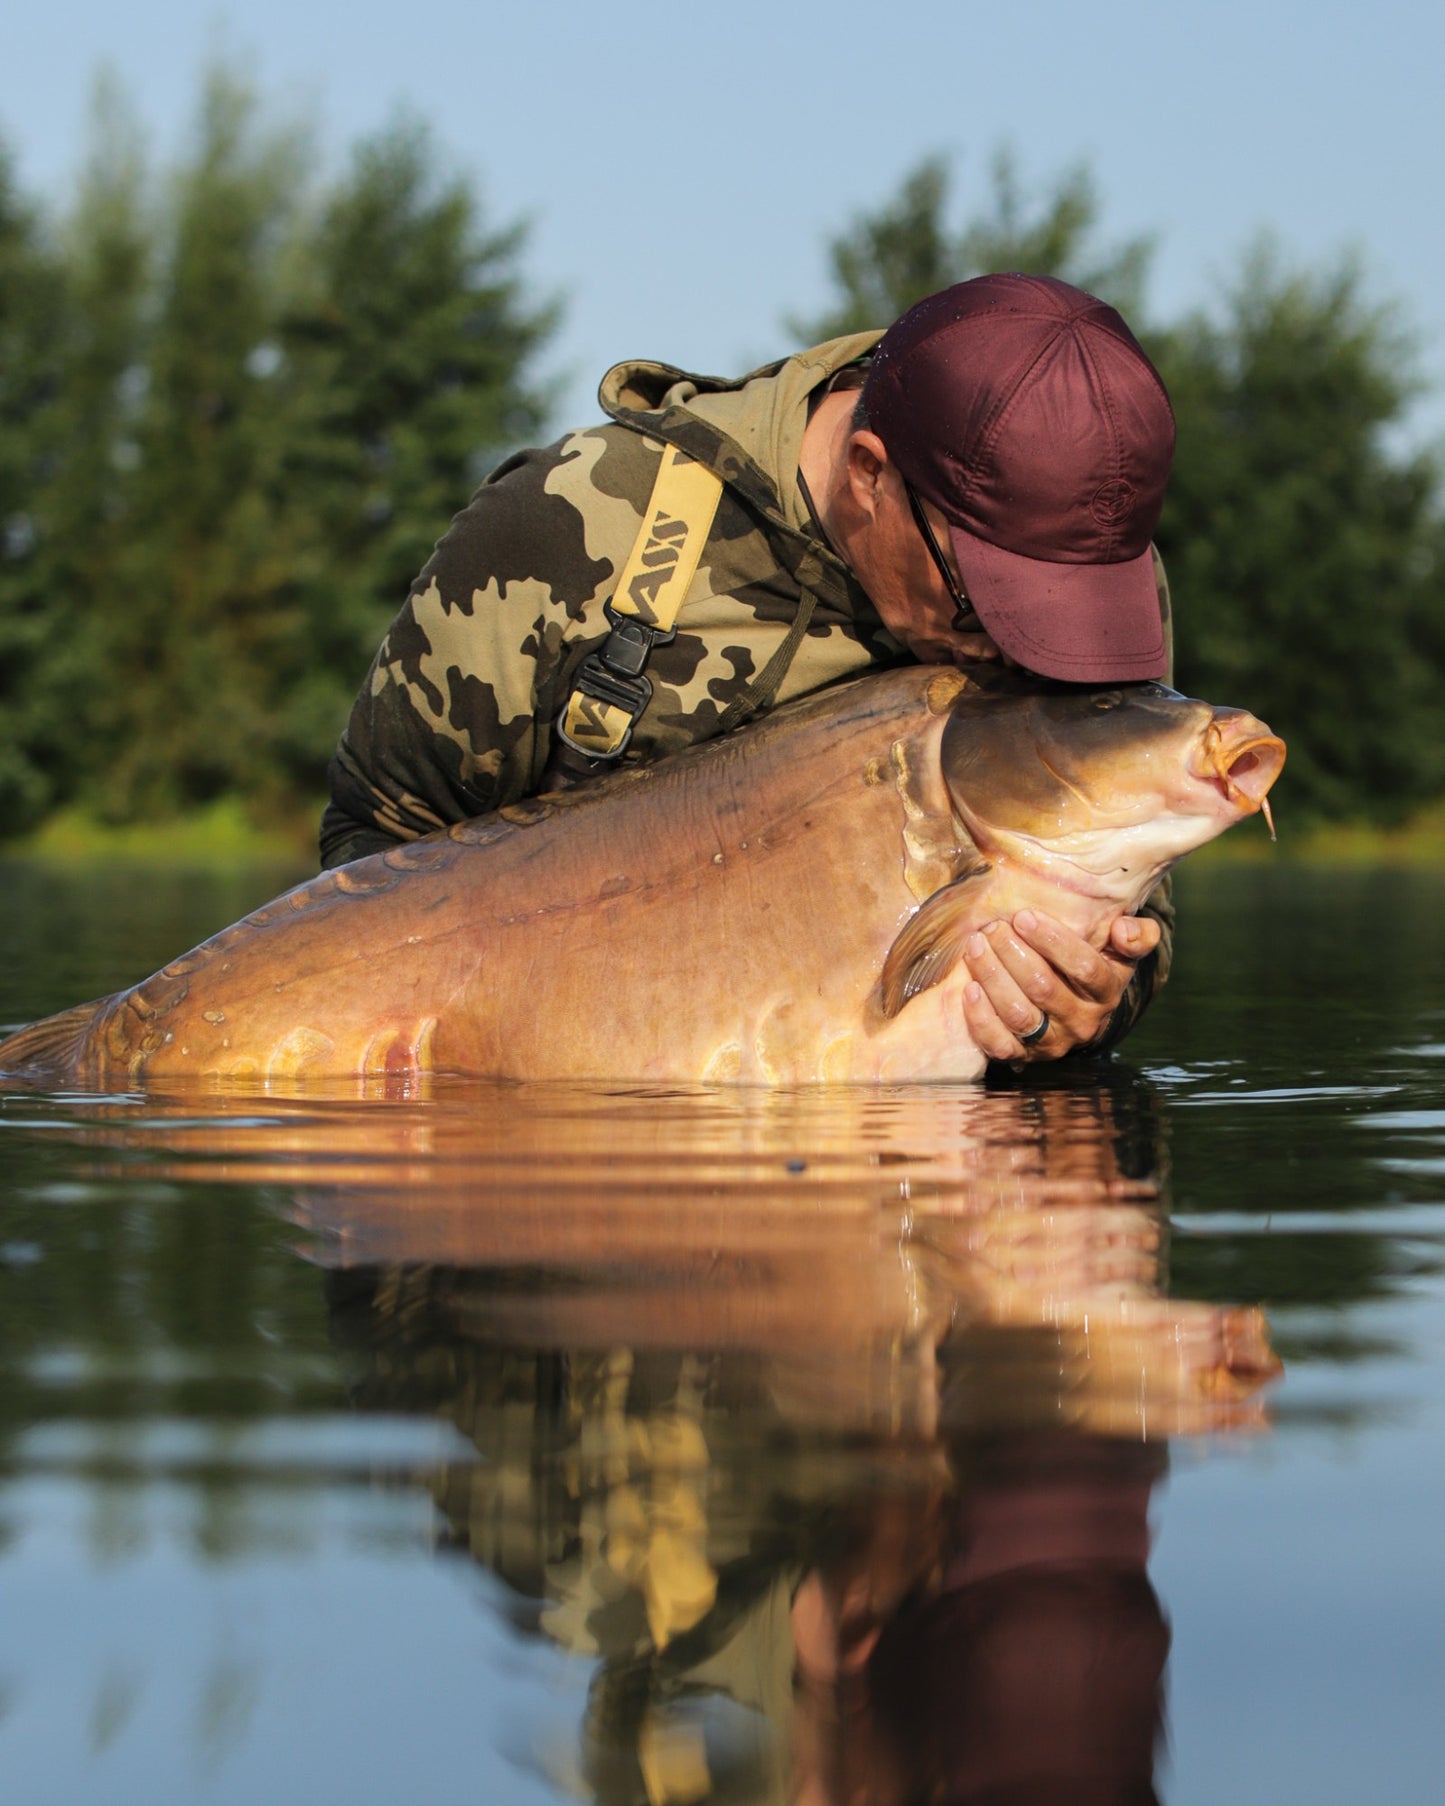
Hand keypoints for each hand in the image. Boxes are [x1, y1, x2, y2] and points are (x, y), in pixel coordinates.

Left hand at [961, 909, 1160, 1064]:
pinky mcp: (1024, 1056)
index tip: (1024, 916)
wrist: (1078, 1009)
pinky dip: (981, 1019)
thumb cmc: (1095, 965)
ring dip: (993, 978)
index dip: (1053, 942)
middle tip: (992, 928)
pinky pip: (999, 1044)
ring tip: (975, 947)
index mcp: (1108, 991)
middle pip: (1044, 988)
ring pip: (1019, 1014)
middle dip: (1013, 954)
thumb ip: (1138, 935)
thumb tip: (1123, 929)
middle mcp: (1083, 1022)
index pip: (1085, 968)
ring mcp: (1052, 1043)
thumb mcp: (1122, 950)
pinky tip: (970, 988)